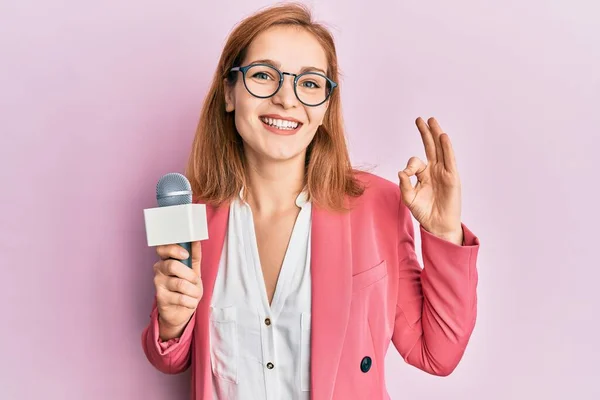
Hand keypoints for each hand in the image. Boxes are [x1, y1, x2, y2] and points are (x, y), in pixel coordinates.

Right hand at [153, 241, 202, 339]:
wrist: (180, 311)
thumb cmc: (186, 288)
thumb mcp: (193, 270)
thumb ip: (194, 256)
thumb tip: (196, 240)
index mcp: (166, 260)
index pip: (162, 249)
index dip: (174, 250)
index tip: (186, 255)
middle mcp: (159, 270)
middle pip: (172, 266)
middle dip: (190, 275)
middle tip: (195, 281)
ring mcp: (158, 284)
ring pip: (180, 283)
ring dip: (193, 291)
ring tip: (194, 294)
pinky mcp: (161, 298)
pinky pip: (181, 298)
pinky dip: (191, 301)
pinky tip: (190, 302)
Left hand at [398, 117, 462, 242]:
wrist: (438, 225)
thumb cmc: (424, 212)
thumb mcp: (409, 199)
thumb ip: (404, 185)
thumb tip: (401, 172)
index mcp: (423, 175)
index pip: (415, 162)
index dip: (409, 165)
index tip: (406, 173)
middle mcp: (434, 170)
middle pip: (430, 147)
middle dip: (426, 133)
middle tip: (421, 119)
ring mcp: (444, 173)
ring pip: (441, 149)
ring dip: (436, 134)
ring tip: (432, 121)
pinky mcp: (452, 178)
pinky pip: (450, 159)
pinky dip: (447, 148)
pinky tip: (443, 136)